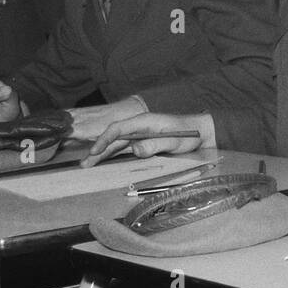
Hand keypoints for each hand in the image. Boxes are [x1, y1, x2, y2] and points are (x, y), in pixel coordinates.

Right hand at [82, 110, 216, 164]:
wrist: (202, 134)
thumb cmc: (189, 135)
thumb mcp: (174, 141)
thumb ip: (155, 144)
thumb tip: (135, 149)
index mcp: (145, 121)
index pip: (118, 128)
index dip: (104, 139)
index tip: (95, 150)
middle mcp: (139, 127)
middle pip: (114, 138)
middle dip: (98, 150)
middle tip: (84, 164)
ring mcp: (140, 135)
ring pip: (116, 145)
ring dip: (102, 154)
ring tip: (88, 165)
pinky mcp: (143, 143)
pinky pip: (124, 149)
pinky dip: (112, 155)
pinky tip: (103, 162)